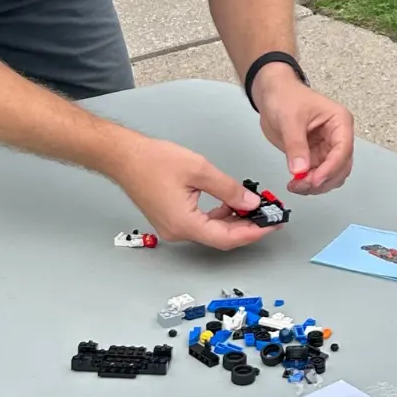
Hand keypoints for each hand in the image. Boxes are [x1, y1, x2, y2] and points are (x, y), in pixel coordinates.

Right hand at [109, 137, 274, 249]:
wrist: (124, 157)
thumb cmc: (153, 161)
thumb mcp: (200, 170)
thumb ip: (229, 189)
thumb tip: (250, 202)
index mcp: (184, 224)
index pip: (227, 238)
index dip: (253, 233)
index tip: (272, 225)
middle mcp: (178, 232)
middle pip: (220, 238)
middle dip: (247, 228)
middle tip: (269, 216)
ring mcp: (173, 227)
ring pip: (211, 231)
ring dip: (233, 221)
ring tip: (254, 208)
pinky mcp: (171, 219)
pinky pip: (200, 224)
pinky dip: (218, 216)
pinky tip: (230, 204)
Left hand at [252, 65, 354, 195]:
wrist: (271, 94)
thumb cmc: (285, 96)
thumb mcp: (290, 119)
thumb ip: (295, 145)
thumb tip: (300, 169)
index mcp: (339, 121)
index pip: (343, 149)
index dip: (331, 168)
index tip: (315, 180)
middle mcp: (337, 136)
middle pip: (341, 166)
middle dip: (323, 179)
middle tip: (303, 185)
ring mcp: (326, 148)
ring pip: (331, 175)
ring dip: (316, 185)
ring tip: (296, 185)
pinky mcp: (314, 156)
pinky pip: (317, 176)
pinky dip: (308, 183)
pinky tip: (296, 183)